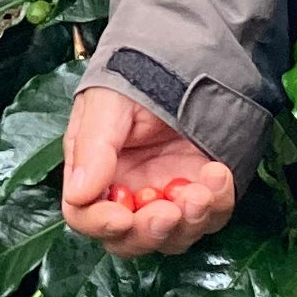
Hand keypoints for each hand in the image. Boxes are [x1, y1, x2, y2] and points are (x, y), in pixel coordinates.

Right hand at [62, 83, 235, 258]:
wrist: (182, 57)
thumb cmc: (134, 77)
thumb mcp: (107, 105)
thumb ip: (93, 148)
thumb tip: (79, 194)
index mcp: (94, 176)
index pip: (85, 216)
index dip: (100, 224)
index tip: (121, 217)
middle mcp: (129, 194)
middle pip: (131, 239)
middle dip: (150, 231)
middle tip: (167, 211)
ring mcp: (168, 196)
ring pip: (175, 236)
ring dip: (188, 220)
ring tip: (201, 190)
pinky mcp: (204, 191)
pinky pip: (212, 214)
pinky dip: (218, 202)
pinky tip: (217, 174)